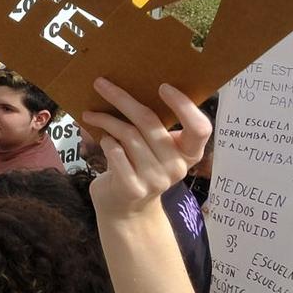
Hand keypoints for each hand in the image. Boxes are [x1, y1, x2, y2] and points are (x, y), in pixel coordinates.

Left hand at [83, 79, 209, 220]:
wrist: (126, 209)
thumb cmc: (139, 166)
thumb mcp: (154, 147)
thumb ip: (154, 125)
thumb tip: (127, 85)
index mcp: (189, 153)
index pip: (200, 128)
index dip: (185, 106)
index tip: (163, 86)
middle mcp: (177, 167)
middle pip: (150, 122)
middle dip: (122, 99)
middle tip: (101, 83)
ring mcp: (156, 180)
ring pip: (128, 135)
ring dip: (106, 120)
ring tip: (92, 115)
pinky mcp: (134, 188)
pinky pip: (115, 153)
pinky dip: (105, 142)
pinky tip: (103, 140)